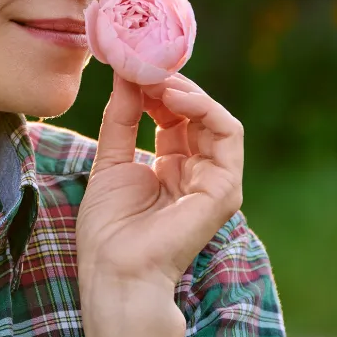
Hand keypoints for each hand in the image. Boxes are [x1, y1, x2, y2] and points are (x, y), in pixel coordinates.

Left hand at [77, 71, 244, 305]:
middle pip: (194, 114)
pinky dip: (204, 108)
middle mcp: (196, 172)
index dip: (155, 88)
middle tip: (142, 62)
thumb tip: (124, 75)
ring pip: (214, 118)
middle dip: (168, 84)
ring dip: (185, 91)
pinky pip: (227, 134)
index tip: (130, 64)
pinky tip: (173, 97)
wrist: (116, 273)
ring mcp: (215, 181)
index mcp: (170, 169)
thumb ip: (121, 118)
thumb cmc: (109, 232)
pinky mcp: (226, 188)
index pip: (173, 116)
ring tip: (155, 78)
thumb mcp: (110, 162)